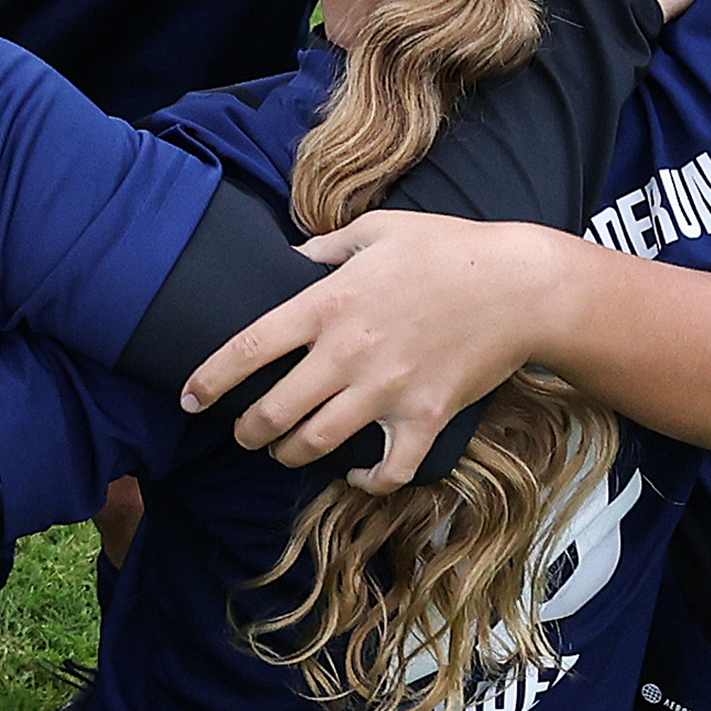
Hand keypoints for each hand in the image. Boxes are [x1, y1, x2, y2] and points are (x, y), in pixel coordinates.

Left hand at [182, 210, 583, 493]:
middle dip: (247, 432)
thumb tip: (290, 261)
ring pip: (316, 445)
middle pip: (273, 412)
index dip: (210, 380)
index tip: (190, 399)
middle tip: (242, 433)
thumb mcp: (377, 229)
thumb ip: (324, 249)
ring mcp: (386, 391)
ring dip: (291, 454)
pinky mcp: (424, 418)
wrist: (521, 286)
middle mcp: (348, 353)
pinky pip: (389, 470)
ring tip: (286, 450)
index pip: (247, 349)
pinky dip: (369, 482)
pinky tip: (359, 475)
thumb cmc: (447, 249)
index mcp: (328, 304)